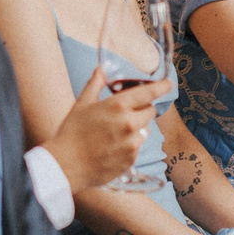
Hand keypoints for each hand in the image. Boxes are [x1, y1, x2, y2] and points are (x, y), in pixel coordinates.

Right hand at [45, 68, 160, 193]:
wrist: (65, 165)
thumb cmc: (71, 133)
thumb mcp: (81, 104)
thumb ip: (95, 84)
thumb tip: (101, 69)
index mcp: (117, 106)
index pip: (148, 93)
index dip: (161, 87)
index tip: (168, 83)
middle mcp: (129, 124)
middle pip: (151, 111)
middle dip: (143, 109)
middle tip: (127, 112)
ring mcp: (132, 143)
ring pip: (146, 130)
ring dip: (137, 129)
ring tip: (116, 133)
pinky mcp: (132, 159)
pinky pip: (138, 147)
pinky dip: (131, 144)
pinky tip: (113, 146)